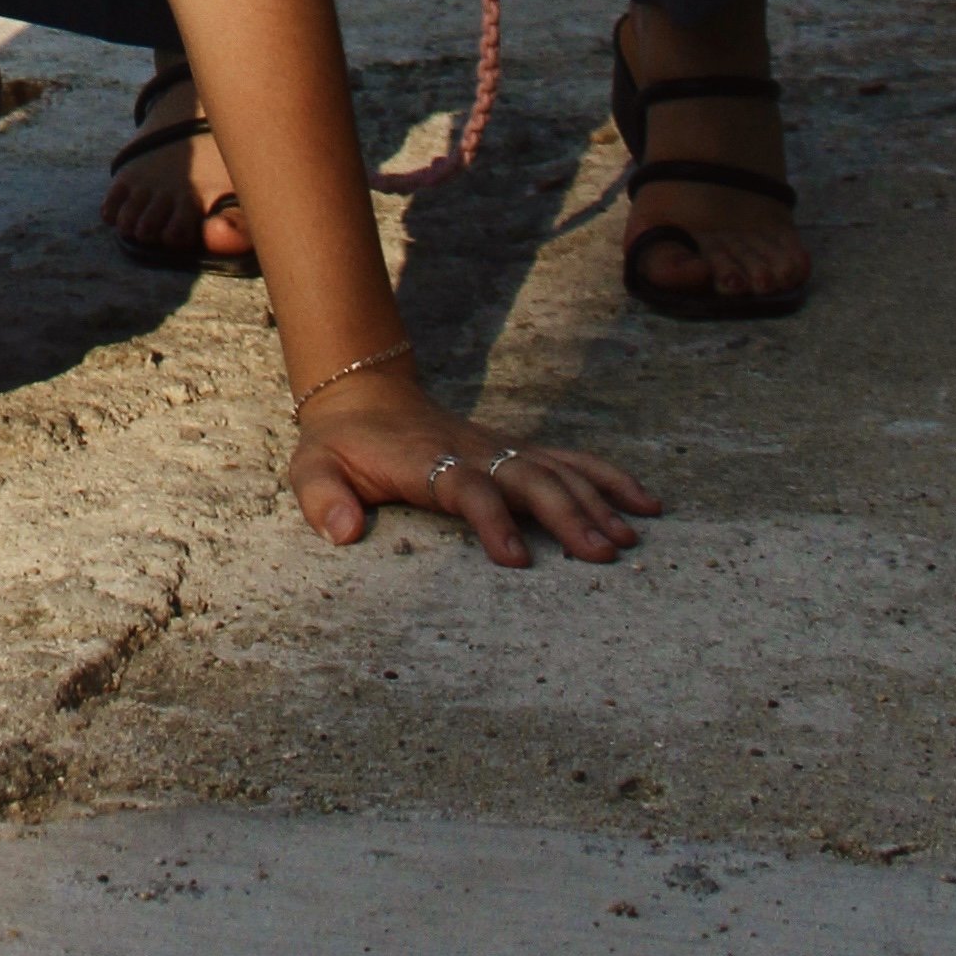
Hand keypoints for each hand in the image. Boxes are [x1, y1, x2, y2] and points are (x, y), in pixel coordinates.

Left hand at [288, 380, 658, 568]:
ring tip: (629, 538)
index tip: (518, 560)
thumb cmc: (340, 444)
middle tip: (602, 554)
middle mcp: (473, 452)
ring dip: (595, 501)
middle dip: (566, 514)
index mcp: (428, 462)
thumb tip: (342, 533)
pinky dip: (607, 477)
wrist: (363, 395)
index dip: (492, 520)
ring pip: (555, 469)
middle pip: (527, 478)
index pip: (468, 489)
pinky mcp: (514, 451)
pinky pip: (568, 460)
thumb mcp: (312, 467)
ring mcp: (499, 449)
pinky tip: (644, 502)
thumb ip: (321, 498)